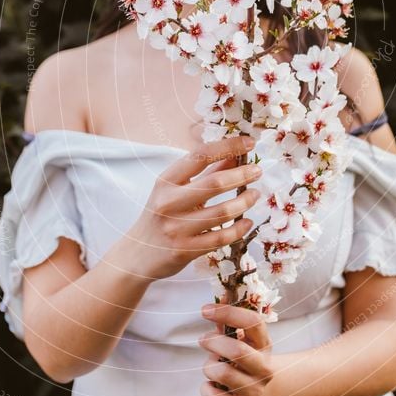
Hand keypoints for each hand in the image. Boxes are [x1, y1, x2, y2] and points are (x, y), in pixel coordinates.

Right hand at [130, 136, 260, 279]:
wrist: (138, 253)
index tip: (249, 142)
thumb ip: (205, 172)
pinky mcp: (185, 250)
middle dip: (242, 174)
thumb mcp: (175, 189)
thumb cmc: (161, 214)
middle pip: (214, 183)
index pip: (200, 156)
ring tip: (254, 195)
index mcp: (166, 181)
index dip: (228, 146)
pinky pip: (221, 238)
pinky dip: (239, 228)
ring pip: (222, 212)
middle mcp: (169, 202)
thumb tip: (235, 155)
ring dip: (245, 201)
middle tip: (258, 171)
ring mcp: (176, 228)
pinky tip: (247, 222)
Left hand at [199, 303, 272, 395]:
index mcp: (265, 346)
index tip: (205, 310)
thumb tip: (219, 295)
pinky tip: (213, 385)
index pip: (252, 323)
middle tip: (203, 339)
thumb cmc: (249, 359)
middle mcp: (264, 369)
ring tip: (213, 366)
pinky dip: (206, 389)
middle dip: (213, 342)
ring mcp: (254, 392)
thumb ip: (230, 321)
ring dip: (209, 366)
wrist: (268, 393)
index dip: (227, 312)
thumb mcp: (245, 339)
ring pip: (221, 373)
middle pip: (236, 351)